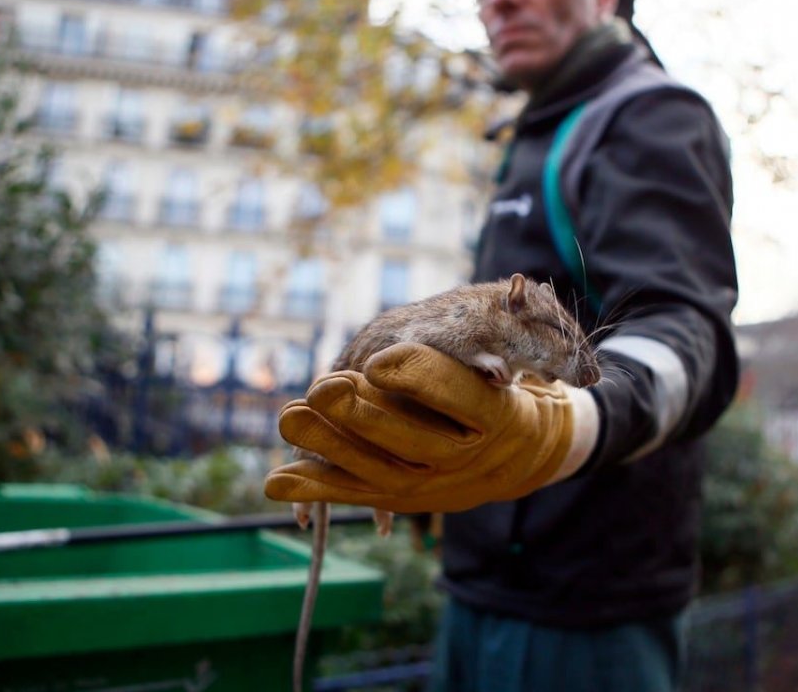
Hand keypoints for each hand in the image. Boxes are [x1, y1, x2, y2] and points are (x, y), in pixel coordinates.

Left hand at [264, 343, 598, 512]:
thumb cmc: (507, 389)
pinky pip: (356, 495)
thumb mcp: (522, 357)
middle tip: (321, 388)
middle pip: (411, 441)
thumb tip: (515, 298)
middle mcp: (466, 458)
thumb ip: (499, 333)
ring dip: (328, 445)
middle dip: (363, 416)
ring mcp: (434, 485)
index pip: (458, 394)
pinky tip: (275, 482)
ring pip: (377, 471)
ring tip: (289, 415)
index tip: (377, 361)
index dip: (416, 377)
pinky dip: (314, 489)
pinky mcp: (403, 498)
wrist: (522, 453)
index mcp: (497, 416)